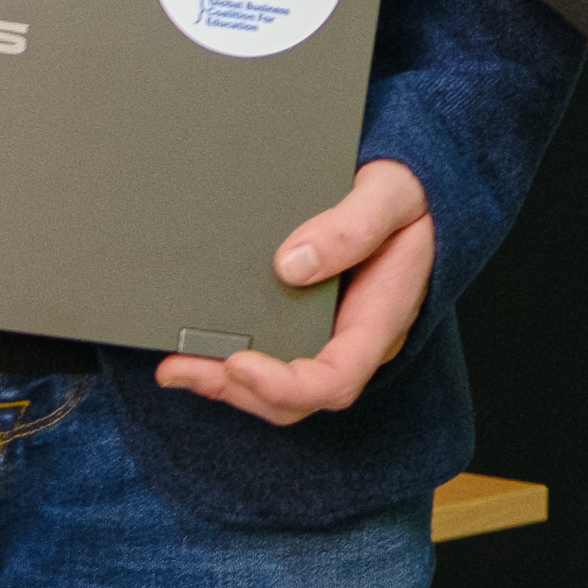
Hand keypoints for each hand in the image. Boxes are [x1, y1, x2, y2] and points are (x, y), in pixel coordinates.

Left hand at [156, 159, 434, 423]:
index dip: (286, 384)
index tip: (240, 362)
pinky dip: (227, 368)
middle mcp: (353, 340)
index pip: (337, 378)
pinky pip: (271, 363)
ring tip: (176, 368)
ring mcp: (330, 338)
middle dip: (239, 391)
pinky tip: (192, 355)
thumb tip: (292, 264)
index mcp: (381, 318)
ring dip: (224, 386)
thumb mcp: (391, 196)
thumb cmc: (407, 195)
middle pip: (298, 398)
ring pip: (279, 391)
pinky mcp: (306, 325)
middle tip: (186, 366)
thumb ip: (352, 227)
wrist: (411, 188)